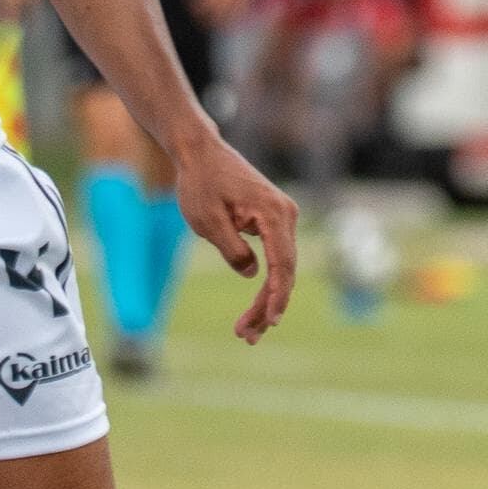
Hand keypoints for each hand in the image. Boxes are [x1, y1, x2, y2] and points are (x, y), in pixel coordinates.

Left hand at [169, 126, 299, 341]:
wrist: (200, 152)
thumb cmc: (201, 183)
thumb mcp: (208, 221)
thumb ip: (232, 249)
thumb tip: (252, 274)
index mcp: (274, 214)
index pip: (282, 264)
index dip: (276, 296)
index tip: (269, 322)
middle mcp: (286, 215)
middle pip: (285, 271)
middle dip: (267, 306)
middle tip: (246, 336)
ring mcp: (283, 217)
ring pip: (281, 268)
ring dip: (266, 299)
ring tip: (246, 331)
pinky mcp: (273, 220)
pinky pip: (276, 258)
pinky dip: (266, 282)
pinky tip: (256, 306)